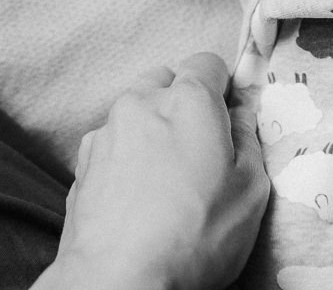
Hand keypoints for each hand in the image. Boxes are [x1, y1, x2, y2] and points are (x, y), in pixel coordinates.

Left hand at [35, 52, 269, 289]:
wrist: (119, 279)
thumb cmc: (194, 235)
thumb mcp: (250, 189)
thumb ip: (247, 139)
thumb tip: (241, 114)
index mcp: (188, 100)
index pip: (208, 63)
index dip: (223, 88)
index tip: (230, 119)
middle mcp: (140, 103)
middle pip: (166, 81)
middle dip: (183, 104)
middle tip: (200, 151)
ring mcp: (105, 131)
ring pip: (134, 112)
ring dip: (152, 130)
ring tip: (166, 180)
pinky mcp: (82, 162)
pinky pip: (112, 144)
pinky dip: (126, 157)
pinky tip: (138, 196)